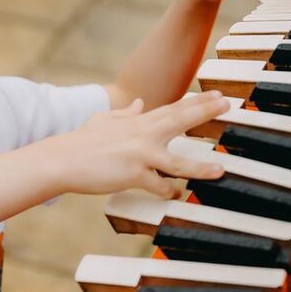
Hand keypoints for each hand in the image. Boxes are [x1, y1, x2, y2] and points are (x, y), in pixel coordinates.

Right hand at [57, 92, 229, 197]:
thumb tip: (138, 103)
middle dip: (206, 111)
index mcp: (138, 122)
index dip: (197, 101)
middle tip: (228, 103)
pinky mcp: (133, 174)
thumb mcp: (103, 121)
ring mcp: (139, 154)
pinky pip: (158, 186)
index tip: (217, 95)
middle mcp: (143, 134)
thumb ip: (125, 114)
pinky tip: (177, 196)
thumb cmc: (81, 142)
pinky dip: (168, 192)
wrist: (62, 159)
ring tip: (221, 169)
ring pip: (177, 162)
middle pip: (180, 121)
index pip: (173, 108)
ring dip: (201, 167)